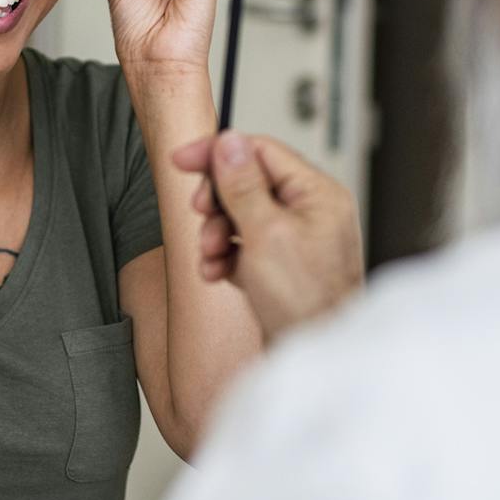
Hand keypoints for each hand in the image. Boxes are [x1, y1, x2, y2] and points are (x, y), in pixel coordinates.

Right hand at [171, 132, 363, 337]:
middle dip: (217, 203)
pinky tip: (216, 273)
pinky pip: (242, 246)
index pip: (261, 152)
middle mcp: (309, 212)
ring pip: (240, 216)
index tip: (183, 160)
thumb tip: (230, 142)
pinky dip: (224, 256)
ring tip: (210, 256)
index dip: (219, 153)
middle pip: (247, 183)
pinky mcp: (280, 266)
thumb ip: (244, 185)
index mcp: (316, 194)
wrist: (311, 357)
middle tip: (201, 215)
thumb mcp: (265, 234)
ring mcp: (295, 240)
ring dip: (215, 234)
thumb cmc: (305, 301)